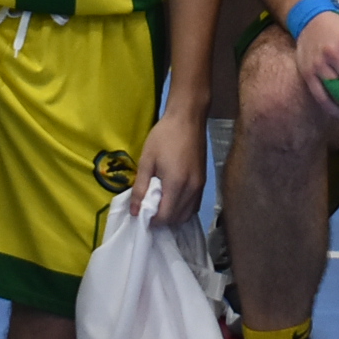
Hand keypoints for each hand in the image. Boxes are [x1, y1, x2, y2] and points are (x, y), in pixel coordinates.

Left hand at [132, 108, 207, 225]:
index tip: (141, 215)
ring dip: (173, 216)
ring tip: (159, 204)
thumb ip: (140, 188)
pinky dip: (183, 209)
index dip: (152, 221)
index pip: (165, 216)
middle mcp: (192, 189)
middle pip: (177, 219)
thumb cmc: (164, 136)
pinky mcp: (203, 181)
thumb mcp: (146, 160)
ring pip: (187, 214)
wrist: (188, 118)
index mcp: (177, 184)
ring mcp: (200, 186)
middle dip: (162, 220)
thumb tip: (135, 212)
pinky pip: (194, 205)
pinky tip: (172, 199)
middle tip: (148, 209)